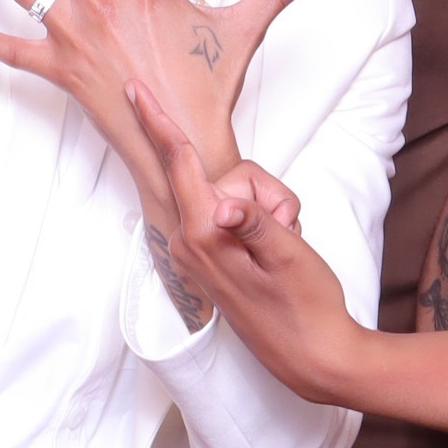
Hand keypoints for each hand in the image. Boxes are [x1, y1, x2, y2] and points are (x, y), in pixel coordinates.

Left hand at [130, 82, 365, 405]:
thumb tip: (225, 205)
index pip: (178, 163)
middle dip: (258, 188)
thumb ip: (255, 221)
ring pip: (227, 196)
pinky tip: (275, 248)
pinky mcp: (210, 263)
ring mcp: (198, 257)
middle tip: (288, 225)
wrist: (313, 358)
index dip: (158, 121)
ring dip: (264, 208)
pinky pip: (227, 217)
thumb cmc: (307, 305)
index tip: (134, 90)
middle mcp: (191, 244)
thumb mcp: (288, 253)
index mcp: (205, 235)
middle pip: (216, 178)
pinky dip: (256, 220)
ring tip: (286, 243)